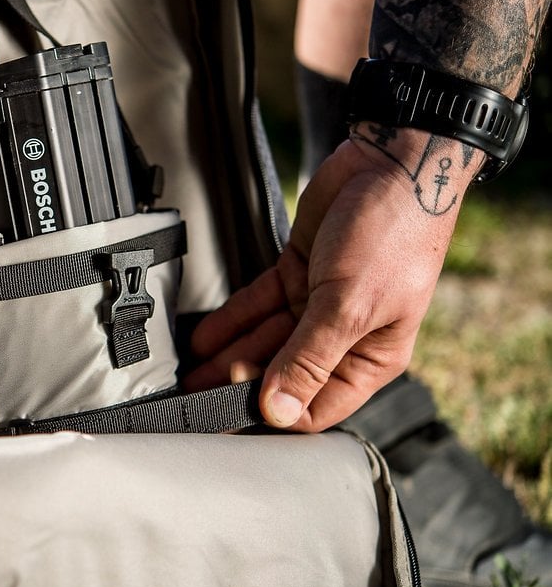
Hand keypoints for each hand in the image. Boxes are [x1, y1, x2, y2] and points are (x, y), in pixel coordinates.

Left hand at [187, 125, 481, 430]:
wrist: (394, 165)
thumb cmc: (397, 233)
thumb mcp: (350, 305)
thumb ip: (309, 358)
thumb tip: (278, 409)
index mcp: (372, 357)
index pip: (316, 406)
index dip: (274, 416)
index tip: (230, 421)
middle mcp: (345, 335)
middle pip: (284, 374)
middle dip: (240, 387)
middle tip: (197, 400)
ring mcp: (318, 302)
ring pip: (265, 341)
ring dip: (227, 358)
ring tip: (190, 377)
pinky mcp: (299, 271)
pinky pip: (258, 305)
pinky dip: (231, 321)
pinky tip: (204, 339)